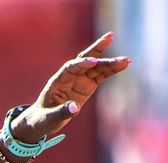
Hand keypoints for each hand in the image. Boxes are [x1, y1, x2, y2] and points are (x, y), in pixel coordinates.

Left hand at [11, 33, 130, 143]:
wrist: (43, 121)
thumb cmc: (42, 119)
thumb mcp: (49, 119)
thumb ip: (61, 112)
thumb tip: (75, 108)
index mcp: (57, 81)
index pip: (70, 68)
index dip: (81, 64)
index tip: (93, 62)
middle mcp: (69, 77)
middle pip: (84, 59)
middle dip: (96, 48)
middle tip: (109, 37)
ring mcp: (79, 80)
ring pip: (96, 67)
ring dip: (110, 63)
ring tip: (126, 60)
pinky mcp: (87, 86)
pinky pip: (100, 76)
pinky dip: (111, 71)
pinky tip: (124, 65)